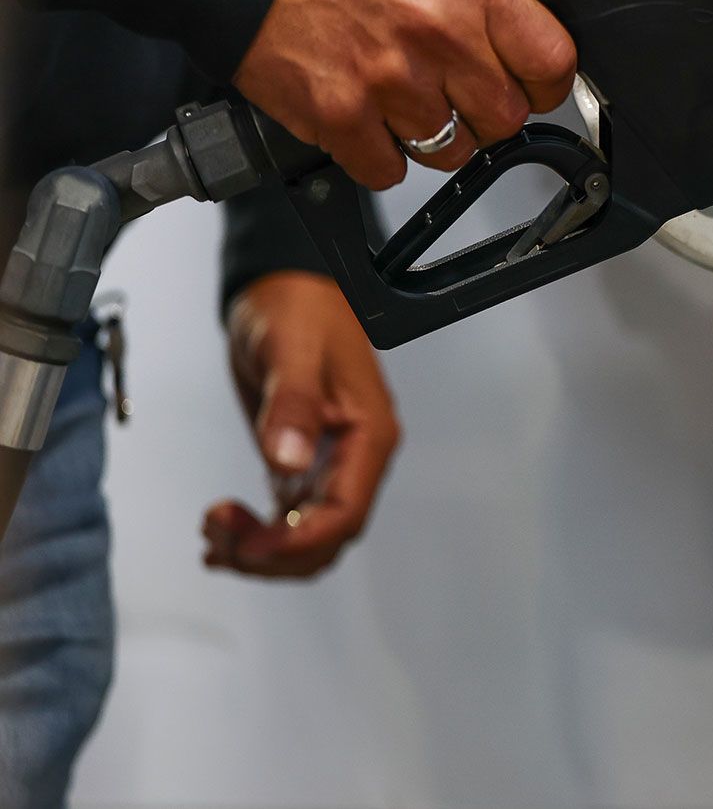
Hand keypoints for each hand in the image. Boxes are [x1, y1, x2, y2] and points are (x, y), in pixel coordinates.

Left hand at [205, 271, 400, 577]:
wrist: (286, 289)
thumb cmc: (302, 309)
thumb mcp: (294, 349)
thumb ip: (293, 404)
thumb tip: (288, 460)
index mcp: (369, 435)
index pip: (345, 514)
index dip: (299, 541)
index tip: (251, 545)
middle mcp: (356, 457)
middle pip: (327, 539)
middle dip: (273, 552)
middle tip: (220, 538)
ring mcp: (330, 464)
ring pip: (308, 538)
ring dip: (261, 551)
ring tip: (213, 536)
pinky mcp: (304, 464)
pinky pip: (290, 520)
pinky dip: (258, 538)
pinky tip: (224, 539)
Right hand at [234, 0, 576, 189]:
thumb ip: (483, 12)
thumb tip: (526, 58)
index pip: (552, 62)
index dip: (545, 86)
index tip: (530, 89)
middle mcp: (437, 35)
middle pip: (506, 121)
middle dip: (483, 117)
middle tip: (450, 95)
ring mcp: (391, 81)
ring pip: (451, 153)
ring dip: (429, 139)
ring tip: (397, 98)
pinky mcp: (344, 119)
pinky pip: (391, 172)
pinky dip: (378, 155)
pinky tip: (364, 117)